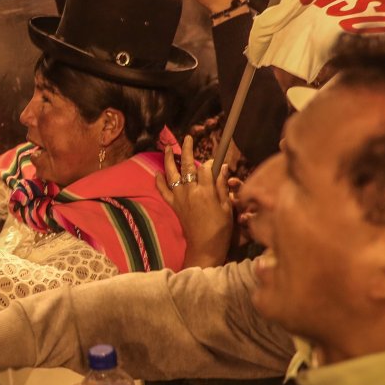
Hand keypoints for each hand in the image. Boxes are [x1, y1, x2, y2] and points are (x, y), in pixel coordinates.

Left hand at [157, 136, 232, 267]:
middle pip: (187, 166)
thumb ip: (222, 185)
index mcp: (206, 191)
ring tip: (167, 148)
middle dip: (187, 150)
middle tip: (188, 138)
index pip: (206, 168)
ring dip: (168, 160)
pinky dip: (159, 181)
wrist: (205, 247)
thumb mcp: (227, 206)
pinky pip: (164, 191)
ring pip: (172, 174)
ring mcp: (180, 198)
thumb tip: (223, 166)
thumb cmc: (220, 228)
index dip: (210, 161)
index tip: (214, 159)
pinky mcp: (174, 206)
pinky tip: (157, 172)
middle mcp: (190, 191)